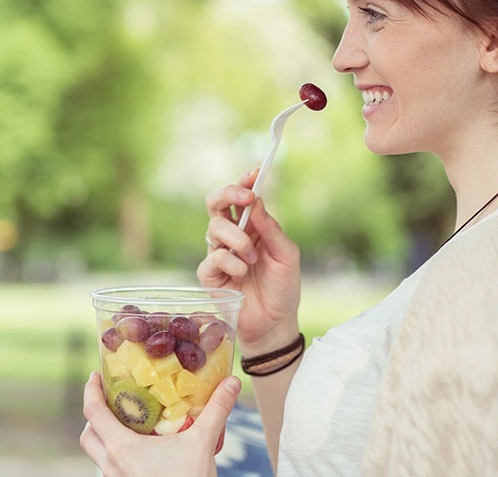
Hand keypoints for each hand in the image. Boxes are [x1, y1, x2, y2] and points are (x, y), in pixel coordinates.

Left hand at [80, 371, 239, 476]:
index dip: (90, 390)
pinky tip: (141, 450)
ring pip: (97, 454)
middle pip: (88, 435)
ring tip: (127, 423)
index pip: (92, 412)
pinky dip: (117, 453)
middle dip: (95, 415)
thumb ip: (217, 410)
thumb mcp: (202, 444)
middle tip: (112, 399)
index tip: (96, 375)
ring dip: (105, 436)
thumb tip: (232, 382)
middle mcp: (111, 465)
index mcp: (121, 448)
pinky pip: (110, 469)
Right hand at [198, 170, 301, 352]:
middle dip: (228, 194)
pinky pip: (213, 257)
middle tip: (246, 199)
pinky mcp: (210, 275)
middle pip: (216, 203)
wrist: (275, 323)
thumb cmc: (283, 288)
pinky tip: (242, 273)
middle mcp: (232, 236)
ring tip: (252, 258)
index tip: (254, 173)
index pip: (240, 198)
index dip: (243, 182)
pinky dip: (231, 261)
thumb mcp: (287, 255)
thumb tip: (255, 202)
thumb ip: (271, 228)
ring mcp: (218, 254)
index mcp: (251, 227)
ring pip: (214, 228)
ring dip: (238, 238)